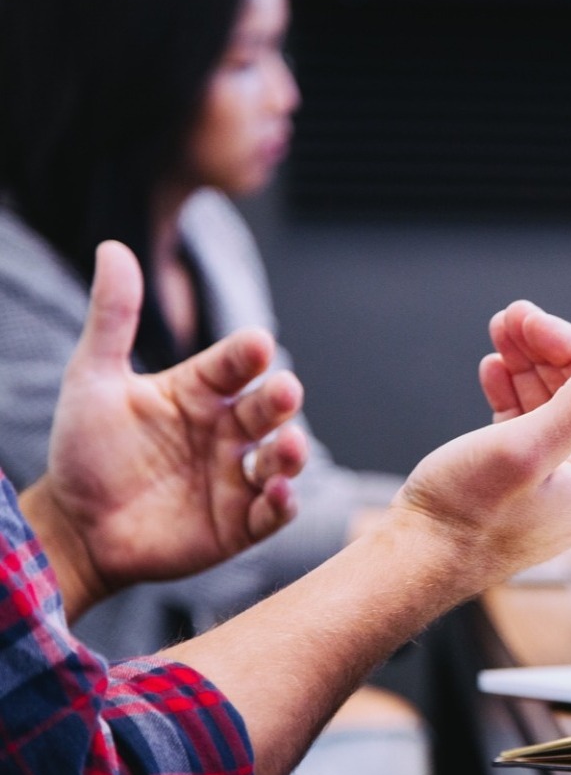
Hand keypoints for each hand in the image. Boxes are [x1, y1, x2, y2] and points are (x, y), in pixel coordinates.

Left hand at [22, 240, 306, 617]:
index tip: (256, 344)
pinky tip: (277, 493)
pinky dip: (281, 504)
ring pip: (279, 458)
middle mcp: (224, 430)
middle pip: (266, 408)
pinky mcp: (238, 524)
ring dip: (290, 452)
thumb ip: (112, 318)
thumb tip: (112, 247)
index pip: (233, 363)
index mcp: (198, 391)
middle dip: (279, 399)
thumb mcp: (93, 380)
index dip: (246, 354)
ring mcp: (234, 477)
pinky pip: (271, 512)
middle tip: (283, 391)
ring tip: (287, 446)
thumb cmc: (85, 451)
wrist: (75, 527)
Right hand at [395, 304, 570, 588]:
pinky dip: (511, 396)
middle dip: (544, 351)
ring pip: (550, 407)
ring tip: (498, 337)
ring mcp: (554, 485)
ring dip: (525, 367)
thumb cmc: (463, 516)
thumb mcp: (524, 450)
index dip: (568, 345)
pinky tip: (493, 373)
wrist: (416, 559)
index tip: (529, 319)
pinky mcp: (521, 485)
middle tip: (510, 318)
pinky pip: (527, 428)